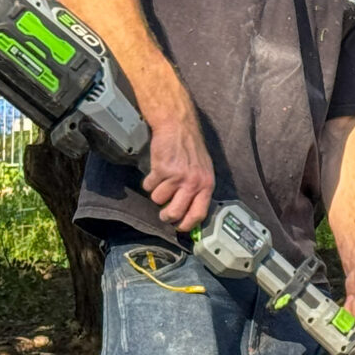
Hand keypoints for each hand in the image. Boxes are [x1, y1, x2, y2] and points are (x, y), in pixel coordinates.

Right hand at [141, 103, 214, 232]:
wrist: (178, 127)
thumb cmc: (191, 149)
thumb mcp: (203, 171)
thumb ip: (199, 191)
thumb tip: (189, 214)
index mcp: (206, 185)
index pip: (198, 214)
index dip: (187, 225)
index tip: (179, 227)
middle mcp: (193, 183)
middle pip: (174, 213)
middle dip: (166, 217)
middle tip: (163, 214)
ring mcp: (177, 177)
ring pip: (158, 200)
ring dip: (156, 193)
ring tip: (162, 181)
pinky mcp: (161, 170)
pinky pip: (149, 186)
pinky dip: (149, 181)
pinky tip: (156, 172)